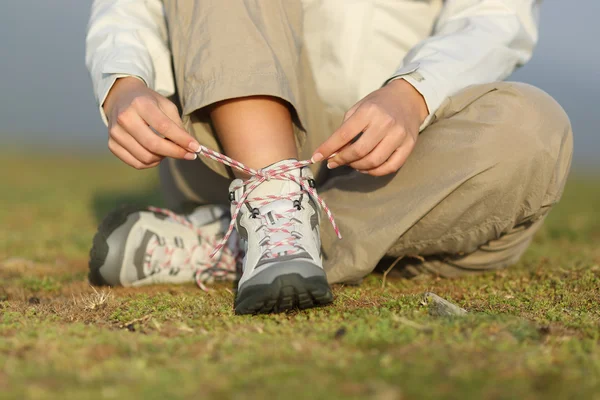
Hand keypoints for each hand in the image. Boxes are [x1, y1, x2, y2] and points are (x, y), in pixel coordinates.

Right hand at [103, 77, 199, 168]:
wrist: (120, 97)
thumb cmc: (147, 101)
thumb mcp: (165, 105)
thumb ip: (177, 125)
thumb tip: (189, 147)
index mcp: (140, 104)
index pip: (164, 127)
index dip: (182, 140)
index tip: (196, 148)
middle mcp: (125, 118)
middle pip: (153, 145)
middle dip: (175, 153)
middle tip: (189, 155)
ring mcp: (115, 133)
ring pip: (145, 157)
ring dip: (163, 158)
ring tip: (169, 150)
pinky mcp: (112, 144)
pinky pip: (135, 163)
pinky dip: (150, 163)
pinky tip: (157, 155)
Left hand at [312, 79, 427, 175]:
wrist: (408, 98)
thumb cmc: (378, 104)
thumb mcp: (358, 108)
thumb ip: (345, 129)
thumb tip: (332, 153)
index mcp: (369, 111)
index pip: (344, 135)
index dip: (328, 149)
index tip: (315, 158)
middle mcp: (385, 123)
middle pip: (359, 151)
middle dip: (342, 160)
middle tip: (334, 162)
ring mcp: (399, 135)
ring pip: (374, 161)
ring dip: (358, 167)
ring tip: (351, 164)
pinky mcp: (409, 145)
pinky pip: (390, 167)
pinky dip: (375, 172)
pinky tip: (367, 168)